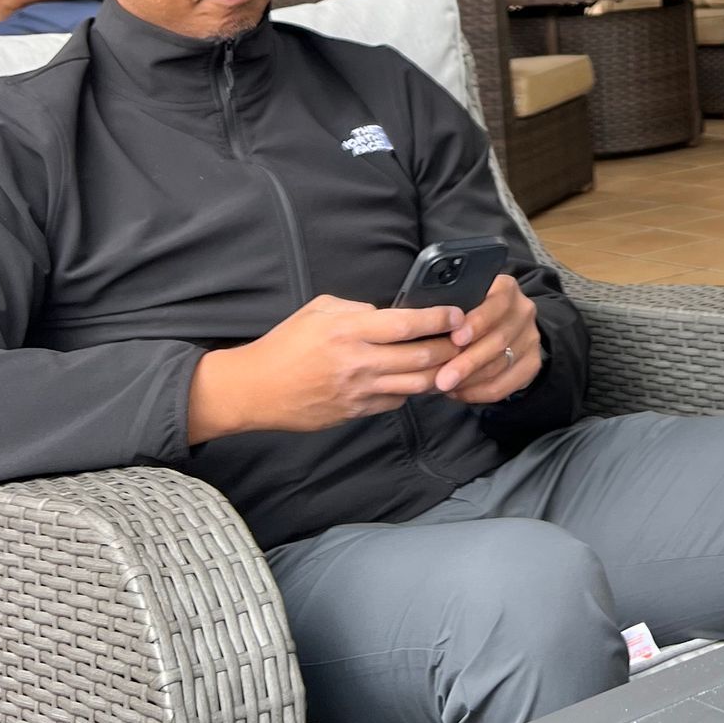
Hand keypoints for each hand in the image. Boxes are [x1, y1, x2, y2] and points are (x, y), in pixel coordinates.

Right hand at [187, 293, 471, 440]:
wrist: (256, 389)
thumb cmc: (285, 343)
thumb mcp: (320, 309)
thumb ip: (358, 309)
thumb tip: (389, 314)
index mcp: (351, 330)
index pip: (408, 325)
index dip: (440, 320)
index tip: (457, 315)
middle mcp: (360, 362)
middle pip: (422, 358)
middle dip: (451, 349)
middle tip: (467, 340)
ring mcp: (359, 392)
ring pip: (416, 386)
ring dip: (440, 374)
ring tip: (455, 363)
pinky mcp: (355, 413)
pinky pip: (395, 403)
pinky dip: (411, 392)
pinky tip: (419, 382)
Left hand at [434, 274, 541, 404]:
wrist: (505, 325)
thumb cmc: (470, 311)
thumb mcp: (463, 299)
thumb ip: (451, 306)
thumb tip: (425, 323)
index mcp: (506, 289)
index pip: (497, 303)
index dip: (477, 322)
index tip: (456, 338)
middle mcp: (523, 311)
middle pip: (498, 339)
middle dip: (468, 361)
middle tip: (443, 378)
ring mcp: (530, 338)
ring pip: (500, 364)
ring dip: (470, 380)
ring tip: (445, 386)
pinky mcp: (532, 363)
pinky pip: (506, 384)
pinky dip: (479, 392)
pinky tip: (459, 392)